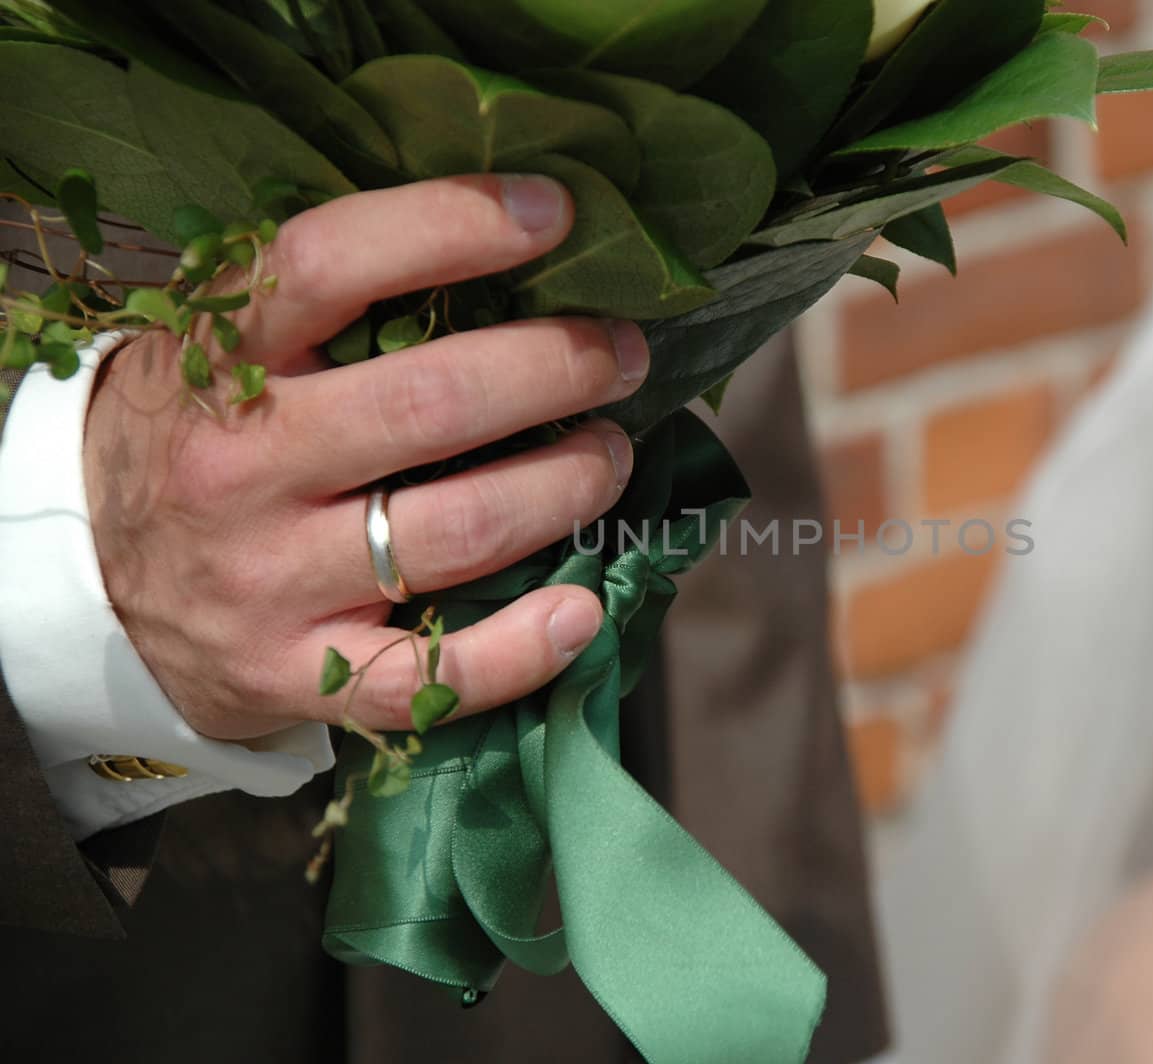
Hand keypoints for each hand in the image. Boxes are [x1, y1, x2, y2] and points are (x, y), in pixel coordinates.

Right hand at [84, 174, 646, 740]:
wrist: (94, 591)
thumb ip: (321, 308)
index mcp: (217, 363)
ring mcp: (266, 583)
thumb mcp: (222, 355)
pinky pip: (426, 677)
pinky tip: (580, 612)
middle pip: (431, 404)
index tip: (554, 214)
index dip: (452, 226)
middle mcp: (239, 469)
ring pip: (458, 530)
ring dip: (567, 486)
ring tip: (610, 455)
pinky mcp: (293, 676)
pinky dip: (521, 649)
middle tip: (619, 355)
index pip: (330, 264)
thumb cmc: (201, 445)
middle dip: (557, 369)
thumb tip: (503, 248)